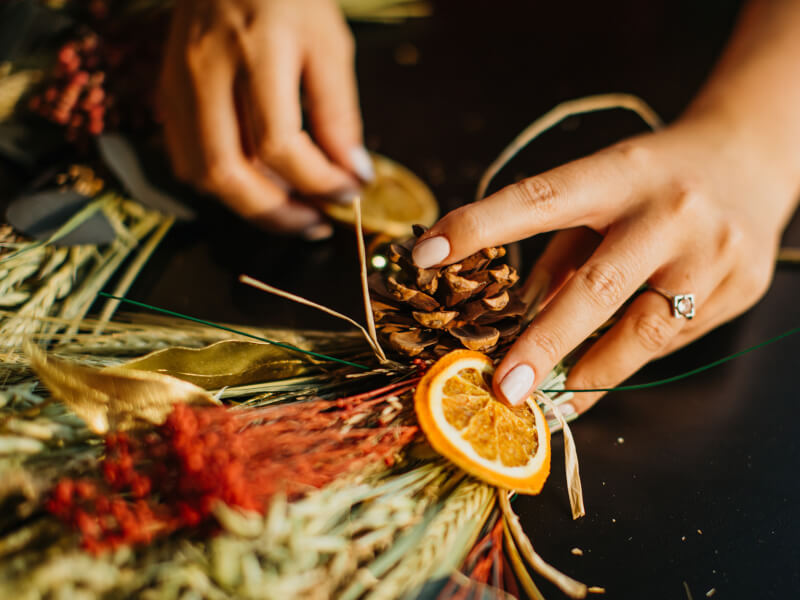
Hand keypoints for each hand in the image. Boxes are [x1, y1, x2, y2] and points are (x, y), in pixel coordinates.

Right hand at [158, 0, 371, 238]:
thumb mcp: (329, 44)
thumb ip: (339, 113)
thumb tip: (350, 173)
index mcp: (255, 49)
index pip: (279, 144)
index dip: (318, 182)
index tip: (350, 192)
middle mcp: (206, 70)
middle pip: (228, 172)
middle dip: (277, 214)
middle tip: (316, 223)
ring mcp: (178, 83)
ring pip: (201, 174)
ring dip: (250, 206)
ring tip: (292, 210)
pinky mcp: (169, 91)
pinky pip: (187, 158)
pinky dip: (225, 185)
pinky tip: (259, 185)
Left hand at [411, 114, 798, 413]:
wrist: (752, 161)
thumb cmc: (654, 177)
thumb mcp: (600, 190)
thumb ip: (558, 250)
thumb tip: (516, 316)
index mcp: (620, 174)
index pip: (540, 198)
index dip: (480, 226)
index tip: (426, 254)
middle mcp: (670, 213)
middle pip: (599, 287)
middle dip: (545, 343)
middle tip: (504, 387)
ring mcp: (713, 254)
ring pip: (644, 331)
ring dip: (590, 373)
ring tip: (548, 402)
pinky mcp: (740, 289)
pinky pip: (672, 339)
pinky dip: (629, 357)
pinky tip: (603, 367)